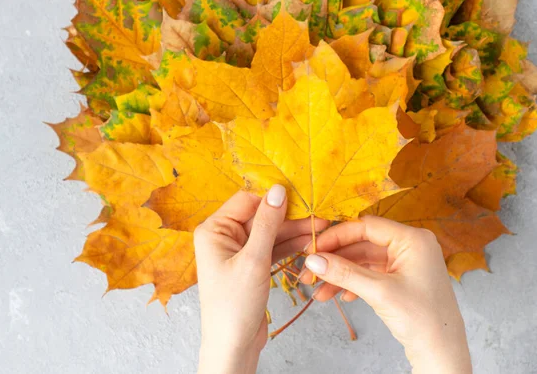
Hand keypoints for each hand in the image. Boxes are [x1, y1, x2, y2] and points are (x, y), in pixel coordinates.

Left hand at [194, 186, 327, 373]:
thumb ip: (267, 223)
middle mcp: (224, 237)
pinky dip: (289, 246)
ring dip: (293, 232)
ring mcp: (238, 251)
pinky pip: (272, 247)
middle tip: (319, 216)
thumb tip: (278, 190)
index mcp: (215, 229)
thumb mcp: (253, 260)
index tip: (302, 196)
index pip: (247, 200)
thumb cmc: (235, 305)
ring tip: (321, 229)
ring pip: (270, 232)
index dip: (274, 198)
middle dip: (289, 217)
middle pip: (261, 216)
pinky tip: (309, 243)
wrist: (233, 345)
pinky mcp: (251, 265)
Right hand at [299, 216, 471, 373]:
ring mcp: (406, 263)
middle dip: (335, 261)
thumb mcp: (379, 292)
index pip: (366, 227)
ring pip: (363, 262)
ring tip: (320, 293)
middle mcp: (410, 246)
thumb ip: (344, 272)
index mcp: (412, 239)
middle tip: (310, 274)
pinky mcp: (401, 279)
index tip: (312, 249)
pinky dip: (354, 284)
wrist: (441, 352)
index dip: (337, 236)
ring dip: (341, 276)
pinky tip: (342, 297)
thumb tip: (312, 260)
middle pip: (362, 244)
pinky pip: (371, 274)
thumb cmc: (421, 319)